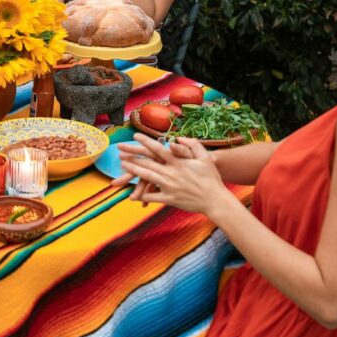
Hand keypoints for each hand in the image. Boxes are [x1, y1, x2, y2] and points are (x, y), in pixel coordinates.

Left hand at [113, 135, 227, 214]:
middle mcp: (171, 173)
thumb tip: (178, 138)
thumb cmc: (211, 178)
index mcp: (178, 162)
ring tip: (122, 166)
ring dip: (133, 171)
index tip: (135, 136)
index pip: (158, 148)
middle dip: (133, 156)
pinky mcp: (169, 199)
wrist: (215, 200)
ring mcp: (169, 187)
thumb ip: (193, 145)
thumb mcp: (205, 158)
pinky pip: (152, 197)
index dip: (145, 142)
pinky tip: (133, 195)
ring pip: (147, 177)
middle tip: (120, 151)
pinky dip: (142, 196)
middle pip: (148, 163)